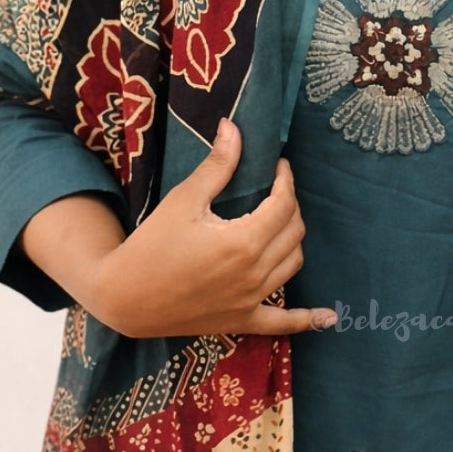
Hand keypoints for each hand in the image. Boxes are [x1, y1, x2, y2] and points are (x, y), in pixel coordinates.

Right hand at [38, 119, 335, 338]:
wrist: (124, 297)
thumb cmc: (151, 244)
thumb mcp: (184, 200)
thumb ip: (217, 166)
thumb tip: (234, 128)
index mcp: (243, 241)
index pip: (284, 203)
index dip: (285, 180)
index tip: (278, 166)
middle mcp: (254, 273)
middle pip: (293, 232)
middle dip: (289, 205)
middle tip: (274, 190)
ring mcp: (251, 300)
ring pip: (293, 264)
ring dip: (293, 240)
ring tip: (280, 222)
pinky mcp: (242, 321)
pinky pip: (283, 323)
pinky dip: (306, 319)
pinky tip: (328, 317)